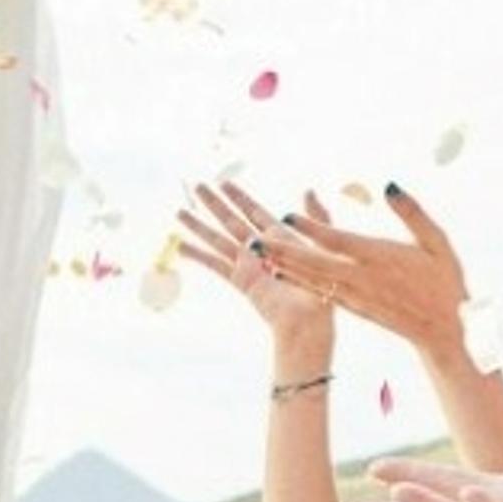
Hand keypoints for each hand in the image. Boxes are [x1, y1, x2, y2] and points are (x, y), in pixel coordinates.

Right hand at [172, 181, 334, 356]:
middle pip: (232, 221)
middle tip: (198, 186)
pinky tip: (180, 246)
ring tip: (179, 211)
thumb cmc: (323, 287)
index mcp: (281, 239)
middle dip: (214, 203)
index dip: (239, 196)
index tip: (224, 181)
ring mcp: (248, 266)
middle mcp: (261, 250)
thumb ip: (316, 217)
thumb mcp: (324, 245)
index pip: (255, 212)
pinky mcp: (239, 281)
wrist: (309, 319)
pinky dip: (197, 255)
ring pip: (218, 239)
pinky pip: (215, 264)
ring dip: (198, 225)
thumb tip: (307, 189)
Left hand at [249, 186, 478, 360]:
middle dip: (281, 250)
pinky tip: (281, 274)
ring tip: (256, 256)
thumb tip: (389, 186)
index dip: (312, 229)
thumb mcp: (438, 243)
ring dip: (283, 266)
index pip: (339, 241)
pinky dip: (298, 282)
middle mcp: (362, 278)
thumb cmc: (444, 282)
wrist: (443, 331)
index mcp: (381, 258)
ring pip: (312, 279)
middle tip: (252, 239)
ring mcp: (355, 296)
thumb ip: (413, 213)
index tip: (288, 215)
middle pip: (314, 262)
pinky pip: (319, 292)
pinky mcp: (353, 308)